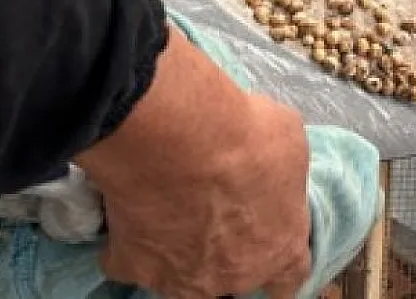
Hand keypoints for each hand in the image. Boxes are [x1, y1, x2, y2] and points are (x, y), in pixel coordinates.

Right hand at [75, 28, 311, 298]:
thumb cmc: (246, 136)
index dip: (277, 265)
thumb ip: (283, 175)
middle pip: (231, 281)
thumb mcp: (288, 143)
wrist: (178, 134)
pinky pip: (128, 262)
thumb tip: (270, 170)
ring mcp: (178, 278)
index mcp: (279, 251)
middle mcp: (231, 277)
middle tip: (214, 217)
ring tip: (172, 215)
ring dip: (178, 254)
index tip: (266, 248)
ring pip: (180, 279)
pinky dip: (128, 242)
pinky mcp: (132, 265)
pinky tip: (130, 215)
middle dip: (226, 257)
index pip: (287, 280)